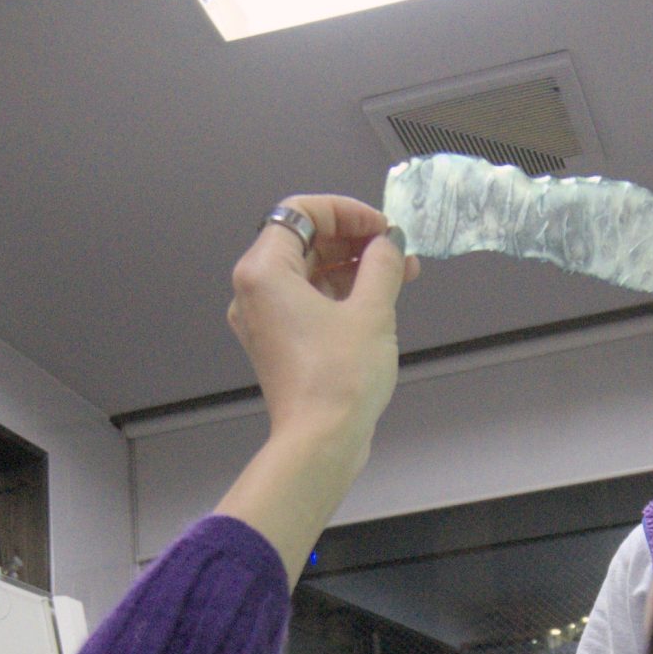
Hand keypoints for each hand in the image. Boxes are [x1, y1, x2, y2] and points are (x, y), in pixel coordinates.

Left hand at [217, 195, 417, 584]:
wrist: (320, 442)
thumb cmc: (339, 377)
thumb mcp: (372, 309)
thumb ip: (381, 263)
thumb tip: (389, 243)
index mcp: (264, 271)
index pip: (301, 211)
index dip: (346, 212)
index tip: (382, 228)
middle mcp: (254, 291)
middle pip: (304, 241)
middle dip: (354, 240)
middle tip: (397, 251)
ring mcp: (263, 319)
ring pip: (308, 272)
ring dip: (352, 267)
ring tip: (399, 274)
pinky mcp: (277, 342)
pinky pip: (307, 301)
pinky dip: (339, 294)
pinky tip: (378, 299)